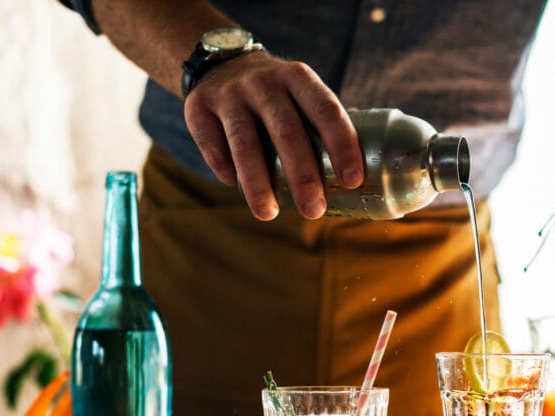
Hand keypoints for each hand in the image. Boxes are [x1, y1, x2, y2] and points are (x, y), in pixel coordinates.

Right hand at [182, 51, 363, 220]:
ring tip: (268, 214)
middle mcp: (264, 82)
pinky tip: (234, 186)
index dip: (342, 145)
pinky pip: (212, 145)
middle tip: (313, 211)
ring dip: (258, 184)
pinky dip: (224, 169)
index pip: (326, 110)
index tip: (352, 180)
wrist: (221, 62)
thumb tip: (356, 180)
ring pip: (244, 144)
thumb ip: (322, 125)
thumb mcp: (301, 93)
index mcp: (298, 77)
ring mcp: (229, 93)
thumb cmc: (276, 95)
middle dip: (302, 176)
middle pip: (286, 132)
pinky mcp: (198, 107)